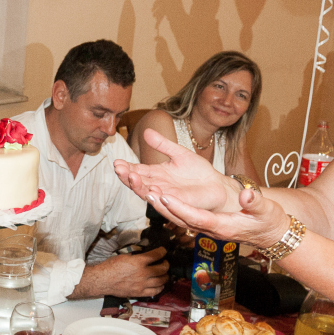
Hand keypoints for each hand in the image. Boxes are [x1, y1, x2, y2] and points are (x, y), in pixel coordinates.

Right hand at [75, 247, 169, 297]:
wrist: (103, 280)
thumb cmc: (111, 267)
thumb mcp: (125, 256)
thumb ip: (137, 257)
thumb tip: (145, 256)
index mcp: (138, 262)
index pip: (156, 255)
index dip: (162, 252)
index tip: (163, 251)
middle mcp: (143, 273)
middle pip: (162, 269)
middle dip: (166, 264)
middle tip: (165, 263)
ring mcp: (142, 284)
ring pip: (161, 281)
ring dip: (165, 276)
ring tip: (164, 274)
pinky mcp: (140, 293)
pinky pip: (155, 291)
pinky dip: (160, 288)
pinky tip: (160, 285)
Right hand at [114, 128, 233, 211]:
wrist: (216, 185)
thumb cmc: (198, 172)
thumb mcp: (179, 153)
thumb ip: (163, 144)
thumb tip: (146, 131)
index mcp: (156, 174)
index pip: (137, 171)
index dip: (126, 168)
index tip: (117, 162)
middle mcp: (158, 186)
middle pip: (138, 183)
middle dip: (127, 177)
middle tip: (120, 169)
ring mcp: (167, 196)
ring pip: (148, 194)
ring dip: (139, 187)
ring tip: (132, 177)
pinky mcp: (178, 204)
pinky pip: (165, 202)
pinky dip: (158, 198)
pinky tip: (152, 191)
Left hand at [149, 181, 289, 251]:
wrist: (271, 234)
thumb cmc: (269, 222)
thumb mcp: (267, 211)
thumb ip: (256, 203)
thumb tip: (247, 194)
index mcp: (223, 227)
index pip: (196, 217)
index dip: (179, 208)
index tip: (165, 197)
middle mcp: (211, 230)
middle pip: (181, 219)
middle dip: (163, 208)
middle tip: (146, 192)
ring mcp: (207, 228)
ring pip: (179, 218)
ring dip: (162, 207)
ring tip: (146, 191)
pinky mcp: (206, 224)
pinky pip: (184, 216)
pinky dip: (170, 207)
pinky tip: (159, 196)